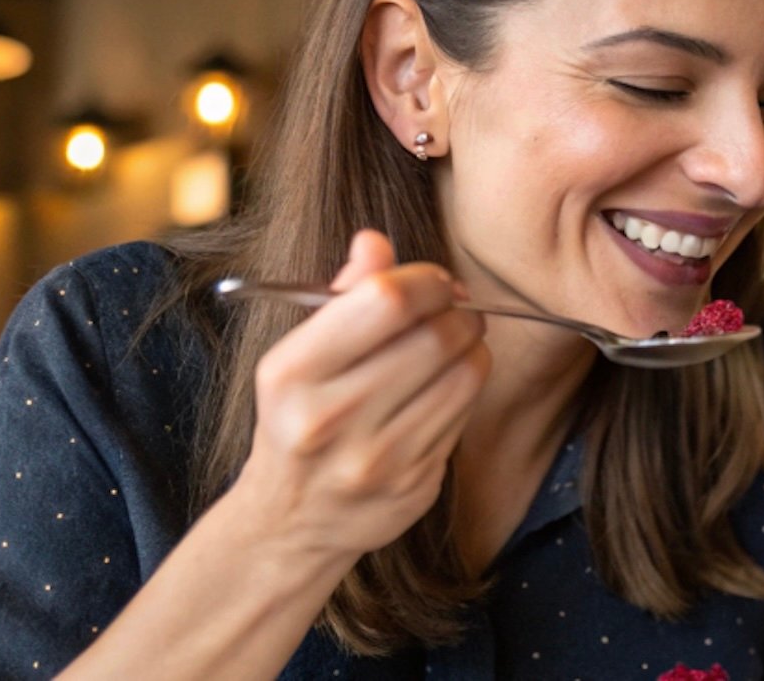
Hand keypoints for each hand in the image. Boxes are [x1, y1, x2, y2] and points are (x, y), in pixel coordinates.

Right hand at [225, 230, 489, 560]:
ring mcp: (377, 460)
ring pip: (464, 375)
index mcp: (293, 374)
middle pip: (435, 336)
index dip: (426, 279)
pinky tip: (447, 384)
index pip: (386, 301)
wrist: (291, 522)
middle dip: (457, 311)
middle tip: (453, 308)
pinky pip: (465, 415)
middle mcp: (332, 419)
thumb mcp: (298, 356)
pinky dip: (467, 387)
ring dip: (472, 346)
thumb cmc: (299, 418)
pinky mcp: (414, 487)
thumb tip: (375, 242)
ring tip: (456, 341)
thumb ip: (342, 296)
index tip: (434, 281)